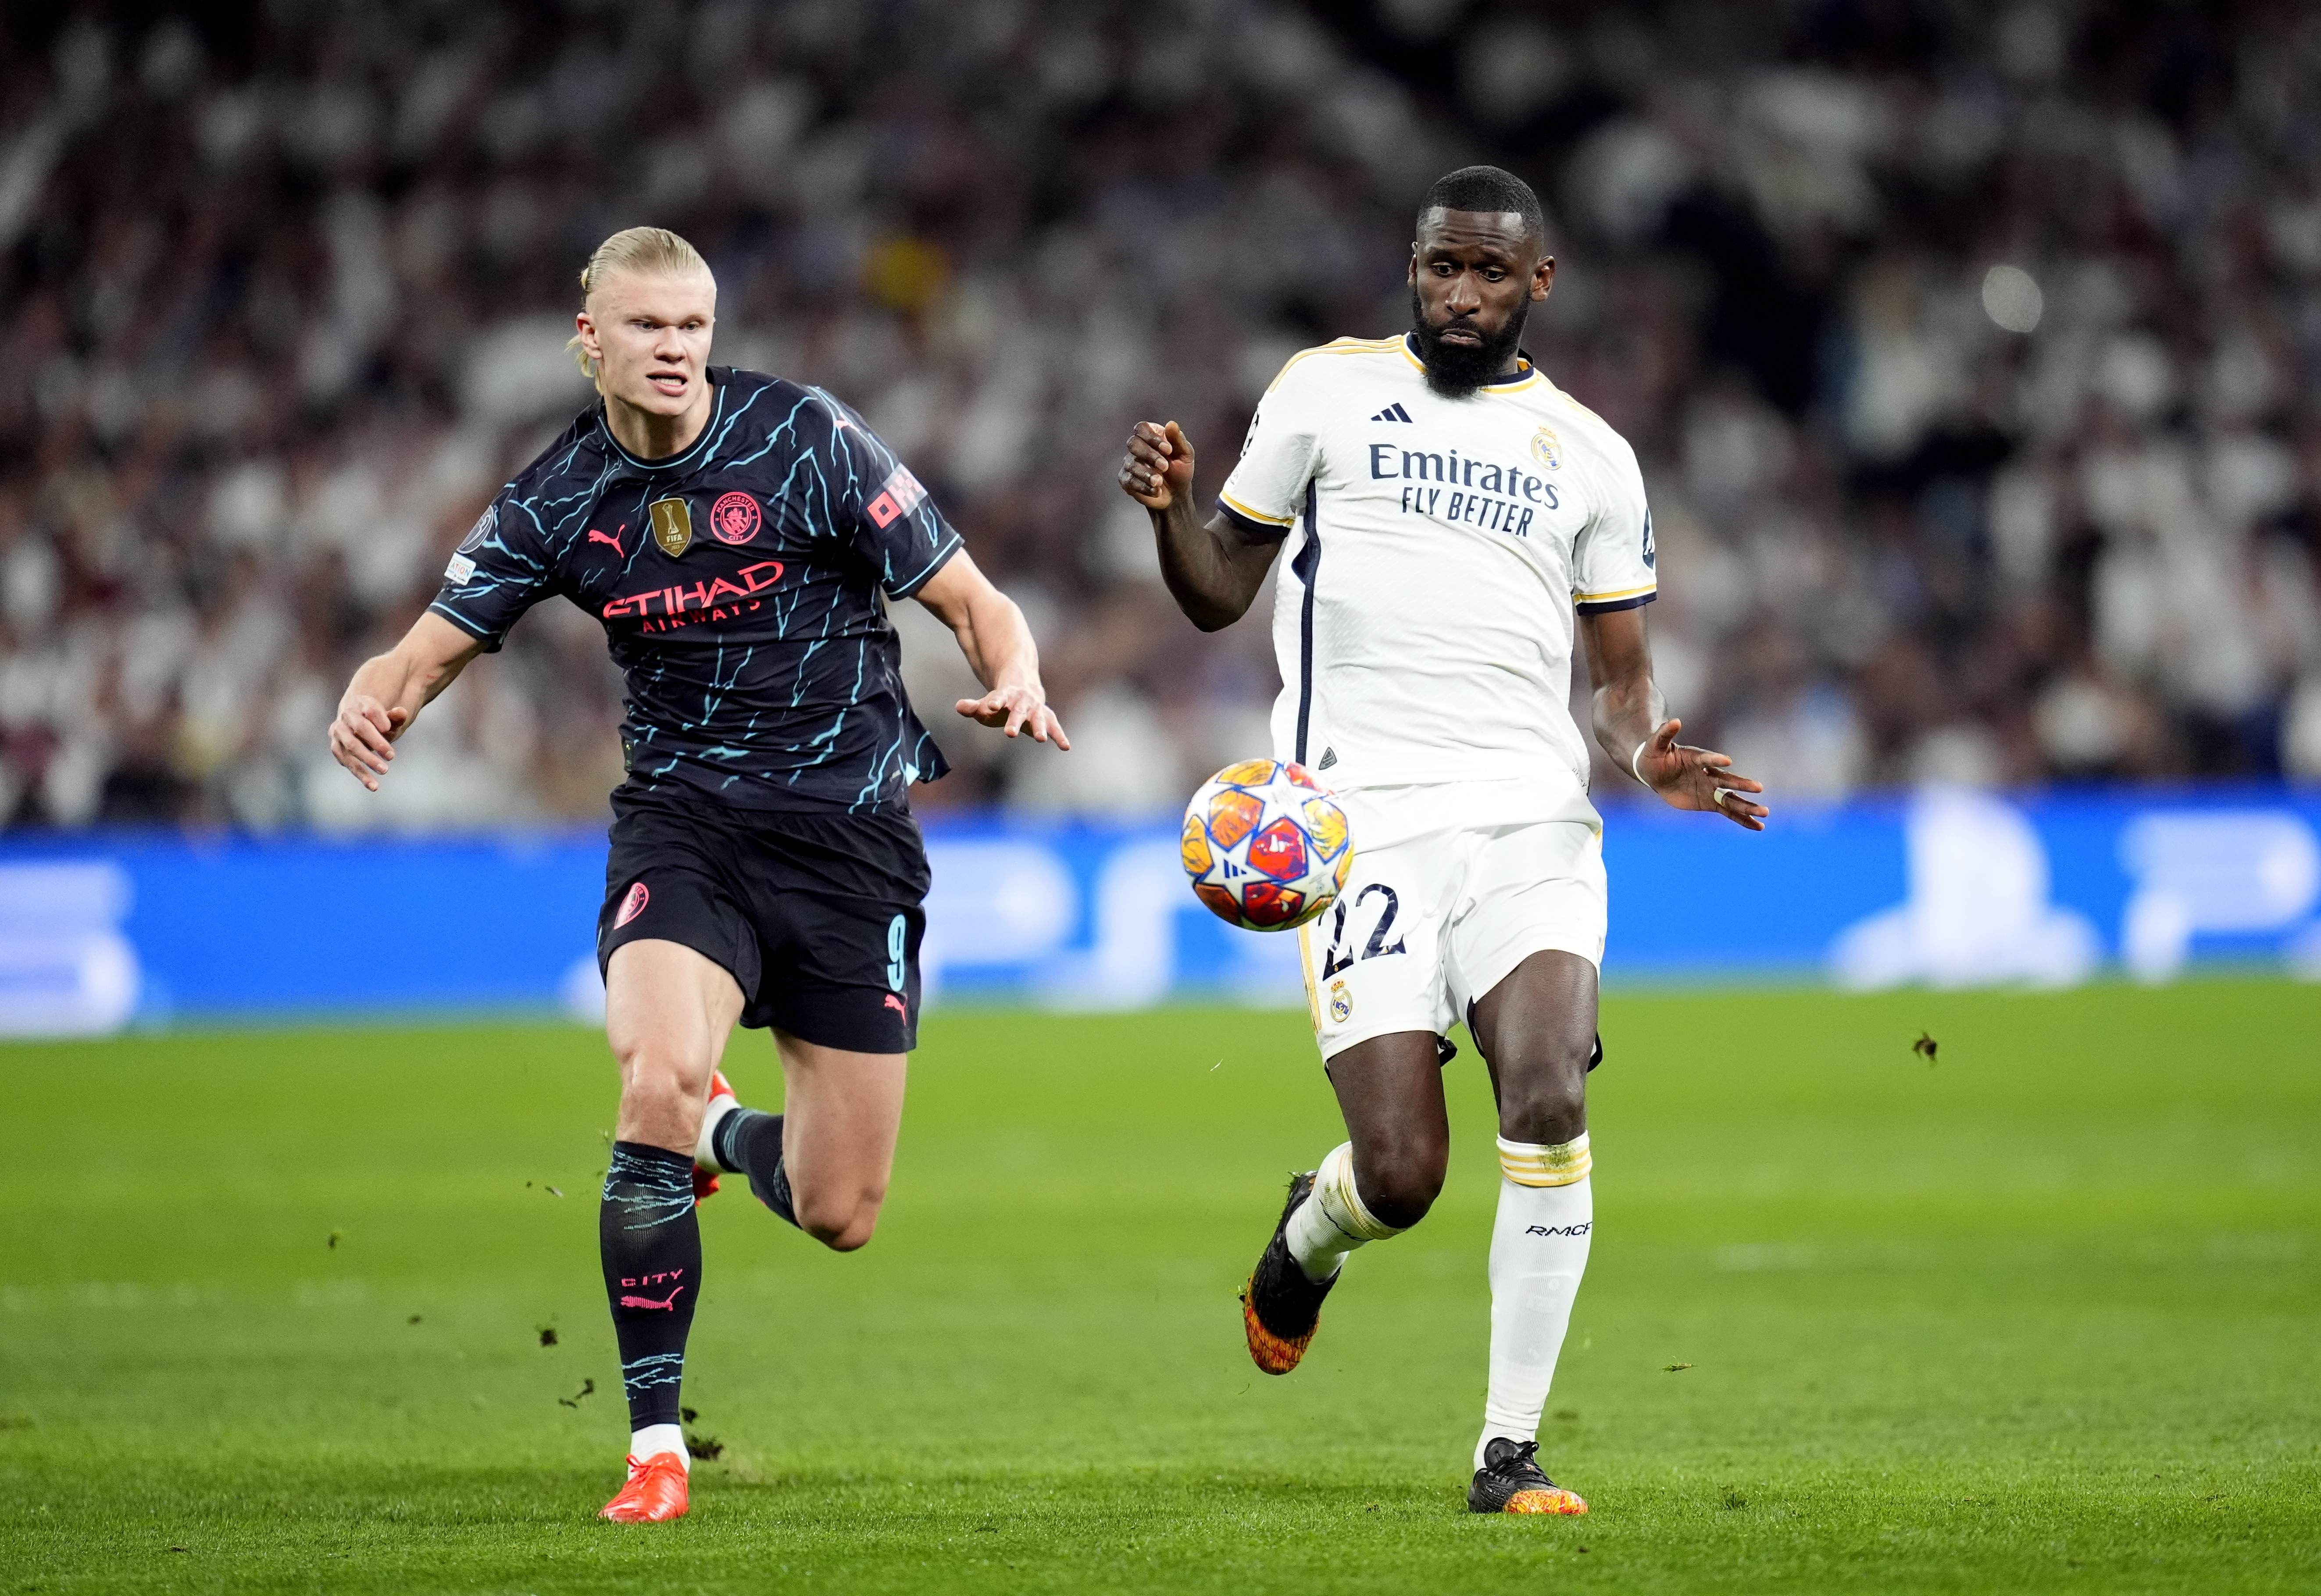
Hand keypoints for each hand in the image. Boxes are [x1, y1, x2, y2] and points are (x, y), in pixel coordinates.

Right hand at [329, 695, 408, 790]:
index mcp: (361, 703)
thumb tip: (401, 712)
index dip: (380, 719)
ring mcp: (338, 732)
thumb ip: (395, 717)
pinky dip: (359, 773)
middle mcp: (346, 716)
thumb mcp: (389, 718)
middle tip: (392, 756)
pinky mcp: (336, 747)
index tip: (388, 729)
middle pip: (360, 728)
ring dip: (367, 760)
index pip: (371, 710)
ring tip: (384, 771)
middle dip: (376, 742)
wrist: (357, 721)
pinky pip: (346, 761)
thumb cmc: (377, 721)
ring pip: (350, 746)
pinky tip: (372, 785)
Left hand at [955, 685, 1069, 748]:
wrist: (1024, 688)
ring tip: (1040, 739)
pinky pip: (1055, 727)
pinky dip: (1060, 736)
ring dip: (1039, 728)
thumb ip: (973, 708)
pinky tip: (1066, 747)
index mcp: (1006, 695)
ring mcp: (1036, 709)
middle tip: (1009, 733)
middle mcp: (1023, 701)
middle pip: (1018, 711)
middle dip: (1014, 721)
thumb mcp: (986, 704)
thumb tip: (959, 706)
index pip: (999, 698)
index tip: (991, 706)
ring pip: (1038, 718)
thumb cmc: (1001, 703)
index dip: (995, 701)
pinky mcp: (1047, 717)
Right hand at [1120, 420, 1194, 510]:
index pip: (1142, 428)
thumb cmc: (1180, 470)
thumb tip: (1171, 424)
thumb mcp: (1185, 454)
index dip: (1152, 438)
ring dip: (1147, 474)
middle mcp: (1137, 447)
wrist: (1176, 494)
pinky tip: (1156, 491)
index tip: (1168, 450)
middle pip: (1133, 444)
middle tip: (1165, 467)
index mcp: (1151, 435)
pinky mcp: (1126, 480)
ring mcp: (1130, 463)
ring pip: (1131, 464)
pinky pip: (1130, 481)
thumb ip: (1178, 439)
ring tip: (1159, 482)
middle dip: (1149, 456)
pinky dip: (1144, 487)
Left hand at [1635, 718, 1766, 830]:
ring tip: (1765, 812)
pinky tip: (1758, 826)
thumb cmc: (1655, 756)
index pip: (1707, 759)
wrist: (1655, 773)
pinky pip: (1728, 812)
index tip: (1726, 761)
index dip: (1715, 759)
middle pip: (1727, 781)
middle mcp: (1708, 773)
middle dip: (1742, 785)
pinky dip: (1742, 819)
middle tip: (1759, 788)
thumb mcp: (1655, 745)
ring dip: (1748, 806)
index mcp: (1697, 758)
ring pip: (1732, 799)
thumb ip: (1665, 734)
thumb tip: (1674, 720)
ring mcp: (1711, 789)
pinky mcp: (1709, 802)